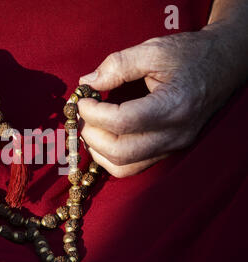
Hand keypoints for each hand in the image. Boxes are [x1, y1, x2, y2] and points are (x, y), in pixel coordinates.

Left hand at [78, 28, 242, 177]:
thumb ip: (117, 64)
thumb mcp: (154, 50)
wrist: (223, 67)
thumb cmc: (191, 56)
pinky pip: (133, 166)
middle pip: (120, 153)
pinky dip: (110, 157)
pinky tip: (103, 136)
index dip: (93, 113)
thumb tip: (86, 82)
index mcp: (173, 107)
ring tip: (90, 126)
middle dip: (91, 135)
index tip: (82, 100)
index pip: (122, 122)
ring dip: (98, 151)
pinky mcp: (168, 151)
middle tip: (82, 115)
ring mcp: (172, 147)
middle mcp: (174, 135)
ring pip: (124, 167)